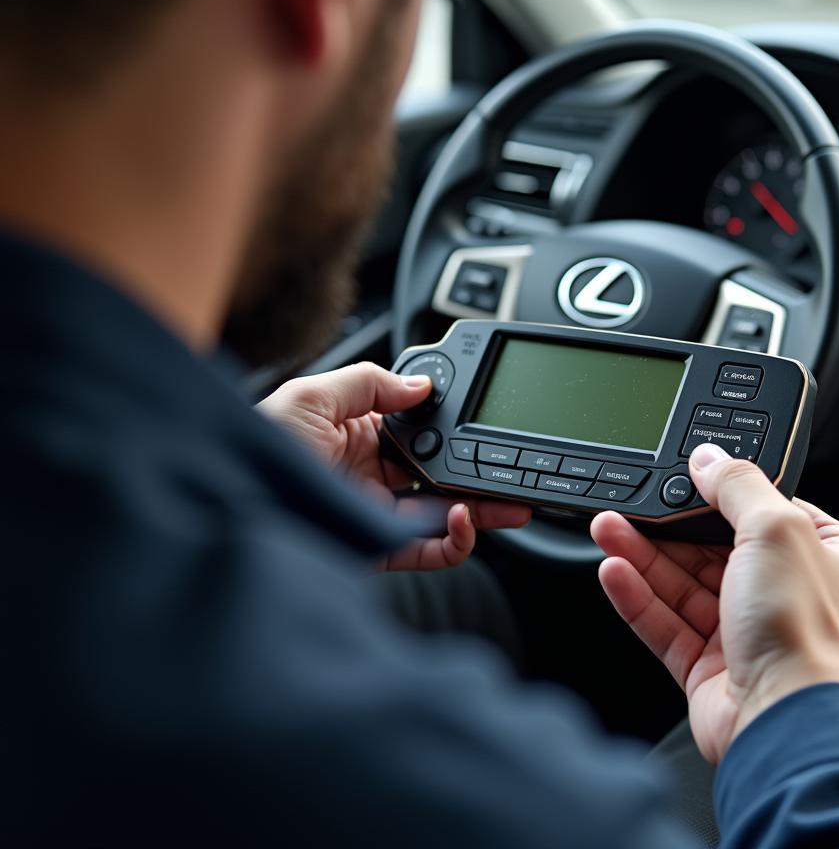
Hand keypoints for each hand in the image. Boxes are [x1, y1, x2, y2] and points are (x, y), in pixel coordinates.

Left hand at [260, 363, 530, 570]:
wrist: (233, 506)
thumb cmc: (258, 448)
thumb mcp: (311, 394)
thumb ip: (370, 383)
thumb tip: (421, 385)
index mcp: (356, 432)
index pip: (418, 429)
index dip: (451, 425)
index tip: (481, 418)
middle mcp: (371, 473)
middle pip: (440, 472)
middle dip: (480, 471)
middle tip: (513, 469)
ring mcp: (378, 512)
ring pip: (445, 512)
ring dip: (483, 508)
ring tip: (511, 502)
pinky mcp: (379, 548)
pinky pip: (430, 550)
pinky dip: (457, 540)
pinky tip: (465, 517)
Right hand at [591, 443, 838, 763]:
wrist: (786, 723)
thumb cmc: (805, 634)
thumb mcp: (777, 529)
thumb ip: (738, 486)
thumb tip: (710, 459)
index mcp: (822, 556)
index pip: (763, 511)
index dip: (720, 494)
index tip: (682, 478)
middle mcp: (784, 593)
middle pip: (711, 547)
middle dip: (666, 527)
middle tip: (629, 506)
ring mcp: (744, 631)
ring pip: (682, 583)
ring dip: (642, 555)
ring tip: (607, 530)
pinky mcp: (709, 666)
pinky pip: (665, 622)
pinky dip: (638, 597)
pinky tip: (615, 572)